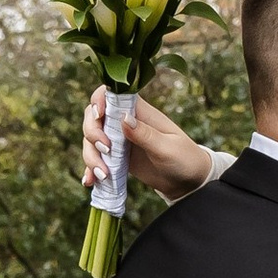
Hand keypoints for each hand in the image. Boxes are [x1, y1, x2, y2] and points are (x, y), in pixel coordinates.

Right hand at [81, 86, 213, 199]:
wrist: (187, 182)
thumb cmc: (184, 159)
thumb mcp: (167, 148)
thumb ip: (146, 134)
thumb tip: (124, 118)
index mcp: (140, 112)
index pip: (110, 95)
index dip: (98, 100)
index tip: (99, 116)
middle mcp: (125, 123)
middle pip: (93, 118)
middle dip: (92, 133)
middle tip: (106, 151)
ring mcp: (118, 141)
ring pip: (91, 140)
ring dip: (91, 156)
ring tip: (104, 175)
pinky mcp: (116, 158)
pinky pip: (96, 160)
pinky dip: (90, 170)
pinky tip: (90, 182)